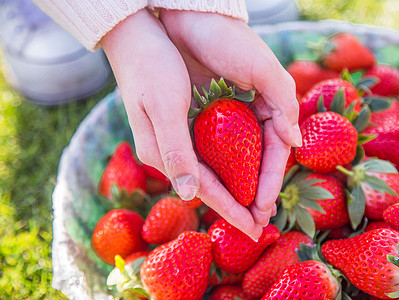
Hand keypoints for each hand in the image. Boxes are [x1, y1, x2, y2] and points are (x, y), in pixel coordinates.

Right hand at [100, 9, 274, 239]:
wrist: (134, 37)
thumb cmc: (149, 66)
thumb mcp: (164, 106)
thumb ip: (176, 150)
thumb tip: (189, 194)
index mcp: (161, 151)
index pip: (203, 190)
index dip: (230, 211)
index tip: (255, 230)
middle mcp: (166, 151)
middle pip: (207, 185)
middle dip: (235, 205)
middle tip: (262, 222)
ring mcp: (171, 140)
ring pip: (208, 172)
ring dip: (233, 188)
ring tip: (257, 202)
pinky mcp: (178, 126)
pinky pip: (207, 154)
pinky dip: (227, 165)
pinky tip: (241, 168)